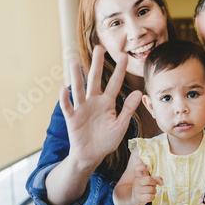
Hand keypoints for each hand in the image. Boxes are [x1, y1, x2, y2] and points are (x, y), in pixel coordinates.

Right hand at [60, 45, 141, 167]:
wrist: (91, 156)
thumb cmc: (107, 140)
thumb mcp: (121, 125)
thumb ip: (128, 109)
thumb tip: (140, 92)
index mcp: (107, 103)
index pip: (115, 83)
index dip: (120, 71)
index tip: (125, 56)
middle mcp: (94, 102)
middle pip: (95, 80)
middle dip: (97, 64)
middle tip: (99, 47)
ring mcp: (82, 109)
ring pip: (79, 89)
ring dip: (75, 76)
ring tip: (74, 61)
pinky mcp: (72, 118)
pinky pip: (68, 106)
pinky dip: (65, 98)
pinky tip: (64, 88)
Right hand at [131, 162, 162, 204]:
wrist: (136, 200)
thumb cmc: (144, 189)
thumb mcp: (149, 182)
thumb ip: (156, 179)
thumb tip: (162, 182)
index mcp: (138, 177)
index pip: (138, 169)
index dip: (143, 166)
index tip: (149, 168)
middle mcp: (136, 183)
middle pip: (149, 179)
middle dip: (154, 183)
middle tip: (152, 186)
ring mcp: (136, 190)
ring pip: (151, 189)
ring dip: (154, 191)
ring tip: (150, 192)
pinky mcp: (139, 198)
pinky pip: (151, 196)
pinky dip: (152, 197)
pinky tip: (149, 197)